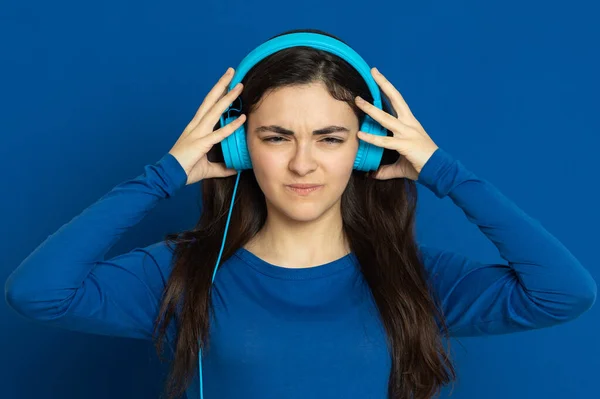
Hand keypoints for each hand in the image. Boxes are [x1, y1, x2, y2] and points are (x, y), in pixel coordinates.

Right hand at [168, 67, 245, 184]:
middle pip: (210, 100)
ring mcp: (198, 133)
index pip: (208, 106)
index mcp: (195, 128)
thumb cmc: (184, 169)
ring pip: (215, 110)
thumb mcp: (207, 168)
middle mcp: (196, 126)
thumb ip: (221, 167)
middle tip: (232, 72)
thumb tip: (234, 168)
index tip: (227, 84)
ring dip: (228, 97)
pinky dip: (232, 125)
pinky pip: (220, 133)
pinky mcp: (201, 143)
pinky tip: (242, 118)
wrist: (169, 176)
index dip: (218, 94)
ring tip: (239, 86)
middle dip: (222, 85)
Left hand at [354, 67, 438, 180]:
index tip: (379, 77)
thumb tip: (374, 174)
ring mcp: (407, 133)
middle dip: (383, 85)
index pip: (398, 101)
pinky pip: (385, 141)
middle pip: (396, 99)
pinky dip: (372, 138)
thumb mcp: (401, 165)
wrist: (439, 170)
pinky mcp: (405, 144)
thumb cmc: (422, 164)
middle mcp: (409, 124)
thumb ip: (386, 168)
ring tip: (358, 101)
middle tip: (373, 71)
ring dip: (371, 109)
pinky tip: (361, 135)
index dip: (388, 89)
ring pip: (386, 118)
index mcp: (410, 123)